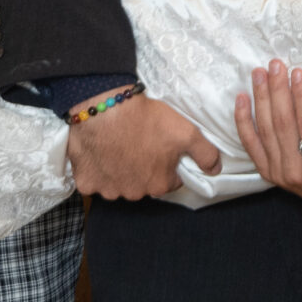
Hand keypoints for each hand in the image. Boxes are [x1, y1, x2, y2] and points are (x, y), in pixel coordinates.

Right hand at [66, 93, 221, 199]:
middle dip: (143, 168)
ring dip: (118, 171)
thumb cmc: (147, 119)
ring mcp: (108, 190)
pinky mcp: (86, 182)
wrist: (105, 108)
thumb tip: (215, 170)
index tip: (161, 147)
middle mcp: (134, 194)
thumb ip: (205, 153)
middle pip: (143, 183)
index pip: (170, 180)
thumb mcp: (186, 132)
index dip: (167, 163)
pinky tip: (99, 152)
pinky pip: (93, 180)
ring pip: (118, 183)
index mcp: (159, 185)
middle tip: (139, 143)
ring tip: (118, 145)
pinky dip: (96, 170)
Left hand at [234, 58, 301, 210]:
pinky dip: (242, 121)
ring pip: (264, 130)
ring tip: (259, 73)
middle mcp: (293, 171)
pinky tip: (241, 98)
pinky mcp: (266, 170)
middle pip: (282, 124)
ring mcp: (276, 171)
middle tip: (276, 65)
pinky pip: (250, 143)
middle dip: (278, 91)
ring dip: (260, 98)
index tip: (298, 74)